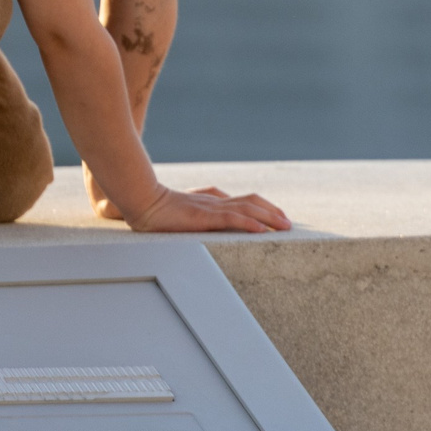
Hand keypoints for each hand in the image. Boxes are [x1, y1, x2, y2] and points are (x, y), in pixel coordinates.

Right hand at [112, 180, 290, 233]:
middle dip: (273, 212)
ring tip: (285, 227)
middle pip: (252, 201)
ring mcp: (210, 208)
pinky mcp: (204, 217)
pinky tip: (262, 230)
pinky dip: (249, 223)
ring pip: (247, 208)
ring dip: (269, 217)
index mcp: (211, 201)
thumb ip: (202, 204)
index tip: (278, 218)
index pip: (244, 200)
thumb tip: (219, 202)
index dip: (263, 207)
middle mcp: (215, 201)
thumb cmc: (159, 207)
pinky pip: (232, 218)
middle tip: (289, 224)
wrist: (142, 202)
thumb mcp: (185, 207)